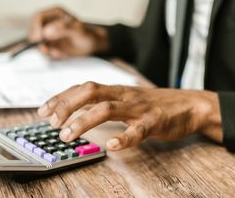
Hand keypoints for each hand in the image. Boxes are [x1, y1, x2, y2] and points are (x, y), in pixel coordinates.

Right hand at [29, 7, 108, 58]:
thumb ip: (63, 29)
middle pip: (34, 30)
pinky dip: (52, 54)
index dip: (36, 27)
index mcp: (55, 14)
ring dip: (46, 50)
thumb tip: (46, 32)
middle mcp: (49, 23)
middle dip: (38, 42)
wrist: (93, 45)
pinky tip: (63, 54)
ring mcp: (49, 35)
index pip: (38, 17)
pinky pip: (45, 51)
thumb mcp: (78, 30)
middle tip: (46, 50)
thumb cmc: (87, 34)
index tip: (39, 38)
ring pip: (38, 43)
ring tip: (60, 52)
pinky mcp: (50, 45)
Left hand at [37, 82, 222, 150]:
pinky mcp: (155, 121)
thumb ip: (105, 103)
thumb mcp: (127, 100)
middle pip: (90, 92)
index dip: (61, 97)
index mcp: (116, 90)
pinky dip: (124, 137)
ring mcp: (139, 107)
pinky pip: (138, 129)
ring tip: (68, 135)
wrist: (192, 105)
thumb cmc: (156, 105)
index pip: (83, 88)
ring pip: (107, 108)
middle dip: (67, 105)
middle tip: (52, 122)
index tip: (43, 110)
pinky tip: (111, 146)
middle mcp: (124, 94)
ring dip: (84, 121)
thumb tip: (77, 112)